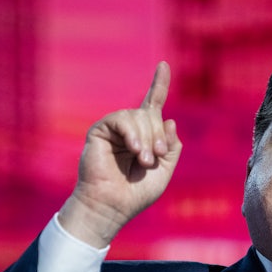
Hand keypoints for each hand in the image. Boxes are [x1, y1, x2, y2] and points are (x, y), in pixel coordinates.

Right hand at [58, 62, 182, 247]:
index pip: (153, 105)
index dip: (159, 84)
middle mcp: (129, 130)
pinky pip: (121, 119)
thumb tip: (169, 120)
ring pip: (138, 116)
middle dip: (158, 136)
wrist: (112, 206)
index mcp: (145, 137)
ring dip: (147, 138)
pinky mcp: (99, 131)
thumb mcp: (164, 170)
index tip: (164, 65)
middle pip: (152, 114)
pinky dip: (132, 133)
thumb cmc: (136, 193)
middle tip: (155, 157)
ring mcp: (114, 129)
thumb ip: (171, 147)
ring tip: (144, 160)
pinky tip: (134, 149)